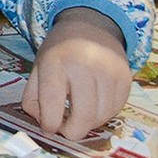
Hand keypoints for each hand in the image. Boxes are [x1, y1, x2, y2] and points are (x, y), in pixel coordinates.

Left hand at [21, 7, 130, 139]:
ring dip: (88, 123)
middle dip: (72, 131)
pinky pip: (115, 110)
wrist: (90, 26)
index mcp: (55, 63)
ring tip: (78, 112)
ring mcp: (108, 74)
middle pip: (83, 117)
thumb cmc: (61, 50)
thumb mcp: (38, 67)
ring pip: (101, 117)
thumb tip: (43, 124)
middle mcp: (83, 67)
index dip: (50, 124)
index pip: (52, 105)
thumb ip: (33, 96)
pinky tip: (93, 104)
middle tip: (66, 129)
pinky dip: (103, 114)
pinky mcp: (125, 80)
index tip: (49, 126)